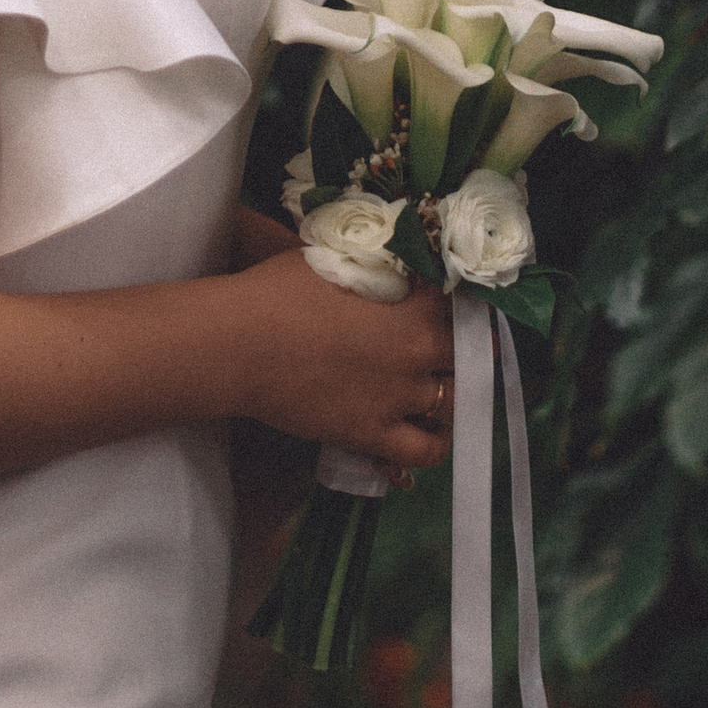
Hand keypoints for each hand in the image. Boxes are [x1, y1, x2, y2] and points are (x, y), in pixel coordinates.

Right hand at [226, 254, 454, 473]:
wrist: (240, 343)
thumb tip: (390, 257)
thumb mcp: (335, 259)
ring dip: (449, 394)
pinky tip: (431, 432)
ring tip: (437, 388)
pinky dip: (436, 444)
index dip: (455, 304)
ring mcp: (400, 398)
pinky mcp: (374, 435)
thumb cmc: (279, 291)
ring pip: (453, 403)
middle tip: (446, 345)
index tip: (447, 304)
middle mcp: (419, 353)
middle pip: (467, 355)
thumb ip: (376, 264)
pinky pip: (425, 451)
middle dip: (462, 348)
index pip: (460, 304)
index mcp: (415, 306)